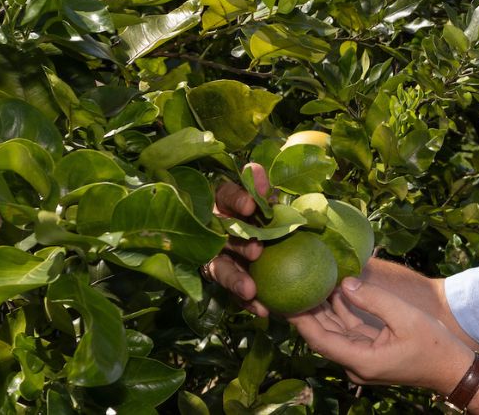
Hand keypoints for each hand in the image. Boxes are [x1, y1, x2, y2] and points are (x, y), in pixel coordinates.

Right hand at [205, 162, 272, 316]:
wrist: (265, 251)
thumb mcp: (264, 204)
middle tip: (257, 251)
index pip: (225, 197)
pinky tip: (262, 309)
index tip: (250, 206)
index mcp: (224, 205)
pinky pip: (233, 293)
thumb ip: (261, 190)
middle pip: (222, 236)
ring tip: (251, 290)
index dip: (235, 200)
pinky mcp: (222, 281)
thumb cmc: (262, 218)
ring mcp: (214, 257)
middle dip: (239, 244)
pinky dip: (247, 301)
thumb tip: (255, 169)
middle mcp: (213, 230)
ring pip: (221, 268)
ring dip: (235, 279)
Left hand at [290, 277, 476, 394]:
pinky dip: (341, 313)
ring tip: (310, 281)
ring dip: (323, 310)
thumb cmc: (434, 346)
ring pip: (334, 332)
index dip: (300, 320)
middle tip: (291, 284)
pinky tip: (334, 291)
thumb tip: (344, 284)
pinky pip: (349, 331)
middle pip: (322, 335)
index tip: (286, 299)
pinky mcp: (369, 353)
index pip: (319, 340)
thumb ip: (374, 300)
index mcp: (361, 360)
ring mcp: (362, 360)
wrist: (452, 369)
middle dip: (307, 311)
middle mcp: (356, 364)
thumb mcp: (405, 317)